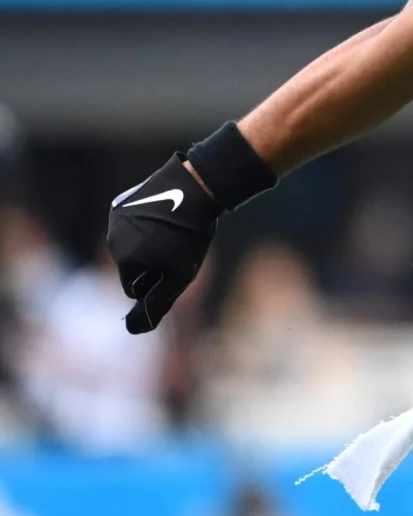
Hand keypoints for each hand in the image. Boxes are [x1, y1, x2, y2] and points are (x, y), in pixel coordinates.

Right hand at [107, 154, 220, 333]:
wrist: (197, 186)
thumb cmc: (192, 233)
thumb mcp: (181, 273)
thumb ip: (158, 301)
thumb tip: (135, 329)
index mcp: (123, 257)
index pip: (132, 287)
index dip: (156, 281)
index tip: (174, 265)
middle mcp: (112, 237)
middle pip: (130, 265)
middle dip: (150, 261)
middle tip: (177, 245)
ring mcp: (115, 218)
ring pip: (130, 244)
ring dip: (147, 242)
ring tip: (173, 228)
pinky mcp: (122, 202)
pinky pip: (131, 224)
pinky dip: (145, 223)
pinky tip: (166, 213)